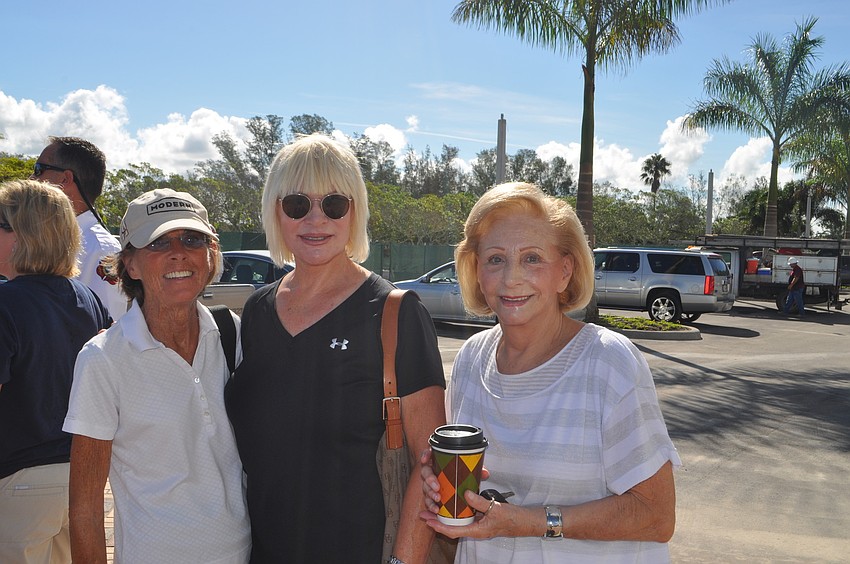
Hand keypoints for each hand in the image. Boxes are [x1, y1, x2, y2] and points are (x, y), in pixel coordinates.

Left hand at [418, 489, 536, 539]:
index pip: (453, 531)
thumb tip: (465, 493)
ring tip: (433, 509)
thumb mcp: (495, 509)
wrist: (526, 522)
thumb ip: (479, 502)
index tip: (427, 521)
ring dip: (444, 517)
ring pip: (457, 523)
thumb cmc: (513, 519)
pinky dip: (456, 513)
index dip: (438, 527)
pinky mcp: (481, 519)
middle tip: (424, 513)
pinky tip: (451, 505)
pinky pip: (465, 518)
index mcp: (477, 531)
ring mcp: (478, 525)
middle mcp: (475, 530)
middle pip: (451, 528)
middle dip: (437, 522)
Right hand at [419, 448, 489, 515]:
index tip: (426, 459)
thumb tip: (484, 473)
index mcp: (439, 461)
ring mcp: (430, 483)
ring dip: (430, 493)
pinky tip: (435, 509)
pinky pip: (427, 499)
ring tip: (438, 499)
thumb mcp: (470, 472)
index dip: (425, 455)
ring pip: (425, 487)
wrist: (461, 490)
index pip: (429, 453)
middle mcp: (433, 471)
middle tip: (437, 486)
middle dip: (430, 479)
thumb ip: (476, 471)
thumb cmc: (463, 476)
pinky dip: (430, 505)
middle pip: (425, 471)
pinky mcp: (431, 495)